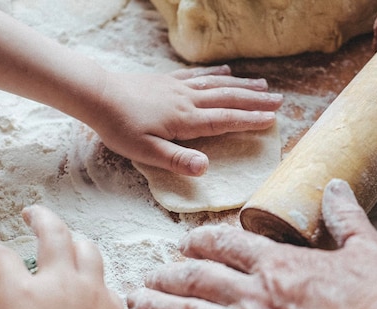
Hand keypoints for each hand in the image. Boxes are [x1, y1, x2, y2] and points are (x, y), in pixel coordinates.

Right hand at [0, 206, 139, 308]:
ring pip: (88, 249)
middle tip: (30, 212)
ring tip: (64, 237)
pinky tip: (87, 281)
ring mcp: (95, 294)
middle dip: (39, 217)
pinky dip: (92, 272)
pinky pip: (106, 279)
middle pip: (54, 233)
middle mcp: (63, 285)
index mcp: (24, 295)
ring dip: (73, 237)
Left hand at [91, 65, 282, 175]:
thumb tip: (206, 169)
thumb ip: (176, 160)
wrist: (96, 95)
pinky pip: (199, 75)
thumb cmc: (118, 127)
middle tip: (280, 100)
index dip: (250, 120)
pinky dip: (217, 73)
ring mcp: (179, 88)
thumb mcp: (145, 151)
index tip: (272, 120)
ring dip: (243, 85)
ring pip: (218, 85)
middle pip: (228, 98)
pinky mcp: (168, 81)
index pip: (225, 120)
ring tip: (264, 85)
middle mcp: (187, 100)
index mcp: (185, 120)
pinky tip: (227, 71)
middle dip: (256, 100)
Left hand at [127, 179, 376, 308]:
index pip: (228, 245)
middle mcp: (254, 297)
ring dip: (159, 308)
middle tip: (151, 272)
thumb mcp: (370, 251)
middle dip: (170, 273)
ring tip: (137, 303)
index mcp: (279, 266)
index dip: (202, 241)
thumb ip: (346, 218)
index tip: (186, 241)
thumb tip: (337, 186)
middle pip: (198, 278)